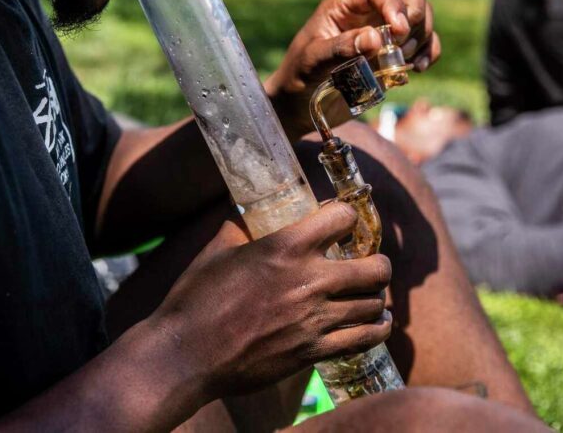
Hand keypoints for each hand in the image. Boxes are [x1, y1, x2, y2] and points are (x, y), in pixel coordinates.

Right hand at [148, 202, 391, 398]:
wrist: (186, 355)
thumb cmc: (196, 298)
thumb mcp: (218, 249)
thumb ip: (242, 225)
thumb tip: (249, 208)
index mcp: (285, 247)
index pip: (343, 217)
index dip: (347, 215)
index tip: (344, 222)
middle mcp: (309, 281)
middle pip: (375, 267)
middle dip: (376, 261)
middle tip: (367, 262)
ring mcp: (315, 319)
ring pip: (374, 304)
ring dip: (375, 296)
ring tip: (368, 293)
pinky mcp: (313, 351)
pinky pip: (364, 339)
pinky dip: (375, 328)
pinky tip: (374, 322)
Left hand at [265, 0, 441, 137]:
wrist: (299, 104)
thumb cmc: (298, 76)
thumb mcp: (312, 61)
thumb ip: (341, 48)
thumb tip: (376, 39)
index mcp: (344, 6)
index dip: (394, 4)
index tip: (398, 31)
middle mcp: (368, 13)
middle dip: (415, 15)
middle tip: (401, 44)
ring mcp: (384, 31)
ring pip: (421, 16)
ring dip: (421, 36)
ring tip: (401, 61)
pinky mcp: (395, 53)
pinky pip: (425, 42)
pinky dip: (428, 52)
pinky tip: (417, 69)